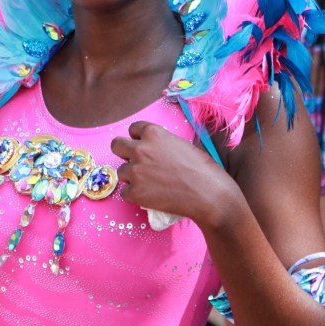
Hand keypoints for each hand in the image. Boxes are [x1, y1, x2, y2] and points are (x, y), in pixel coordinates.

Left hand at [110, 120, 233, 227]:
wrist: (208, 194)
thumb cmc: (203, 169)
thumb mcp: (183, 145)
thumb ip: (164, 144)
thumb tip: (157, 151)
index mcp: (153, 134)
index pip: (133, 129)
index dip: (137, 138)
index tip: (143, 145)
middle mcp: (140, 149)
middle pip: (116, 145)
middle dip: (123, 152)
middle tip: (135, 162)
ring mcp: (135, 172)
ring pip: (121, 171)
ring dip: (131, 177)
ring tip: (149, 184)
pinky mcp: (134, 193)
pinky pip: (125, 193)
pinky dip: (135, 195)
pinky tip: (150, 197)